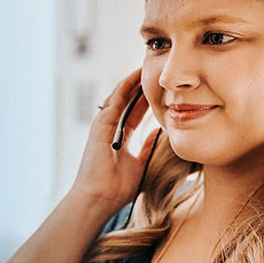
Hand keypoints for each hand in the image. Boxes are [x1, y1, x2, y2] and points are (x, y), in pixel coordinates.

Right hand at [69, 68, 160, 212]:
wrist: (101, 197)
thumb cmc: (118, 186)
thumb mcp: (141, 161)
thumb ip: (148, 146)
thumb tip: (161, 133)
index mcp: (122, 137)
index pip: (137, 111)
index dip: (149, 98)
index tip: (163, 86)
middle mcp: (112, 127)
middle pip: (129, 100)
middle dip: (141, 85)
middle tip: (156, 69)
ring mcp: (104, 125)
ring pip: (120, 96)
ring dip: (133, 80)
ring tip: (147, 65)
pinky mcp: (100, 124)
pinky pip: (114, 101)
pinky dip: (124, 87)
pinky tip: (135, 76)